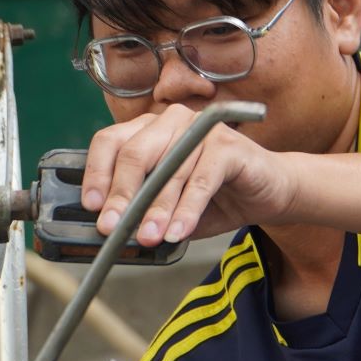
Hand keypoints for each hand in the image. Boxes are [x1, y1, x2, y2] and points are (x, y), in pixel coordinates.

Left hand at [81, 104, 293, 246]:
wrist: (268, 193)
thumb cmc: (214, 198)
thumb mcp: (169, 206)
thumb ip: (141, 210)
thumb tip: (110, 230)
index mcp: (149, 129)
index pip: (110, 142)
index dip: (97, 174)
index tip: (91, 207)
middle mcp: (171, 121)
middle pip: (134, 153)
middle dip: (121, 195)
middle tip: (112, 228)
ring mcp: (200, 128)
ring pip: (168, 171)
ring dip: (156, 210)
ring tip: (148, 238)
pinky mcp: (228, 144)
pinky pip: (200, 180)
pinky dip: (187, 209)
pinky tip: (178, 232)